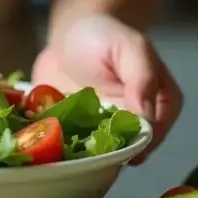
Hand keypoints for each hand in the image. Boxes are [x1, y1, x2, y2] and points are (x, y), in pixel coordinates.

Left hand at [31, 14, 181, 163]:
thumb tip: (146, 118)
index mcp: (159, 109)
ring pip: (94, 161)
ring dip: (76, 159)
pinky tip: (38, 144)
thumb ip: (142, 79)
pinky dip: (53, 151)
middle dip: (100, 158)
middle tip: (76, 152)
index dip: (130, 145)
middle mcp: (133, 129)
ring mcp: (102, 136)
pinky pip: (67, 152)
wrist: (69, 37)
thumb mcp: (130, 47)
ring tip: (55, 150)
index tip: (106, 144)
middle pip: (120, 155)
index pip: (151, 138)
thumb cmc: (105, 36)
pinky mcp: (74, 137)